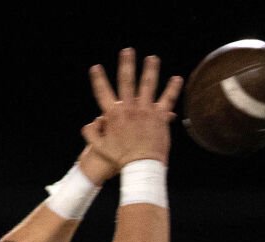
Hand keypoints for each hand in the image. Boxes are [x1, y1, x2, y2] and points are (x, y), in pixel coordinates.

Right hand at [84, 49, 181, 169]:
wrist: (140, 167)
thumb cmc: (120, 159)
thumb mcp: (100, 148)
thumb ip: (91, 134)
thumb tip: (87, 124)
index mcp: (113, 115)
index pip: (102, 92)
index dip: (98, 79)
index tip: (96, 68)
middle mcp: (129, 108)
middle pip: (126, 81)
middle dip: (126, 64)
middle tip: (128, 51)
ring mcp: (145, 111)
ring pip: (148, 84)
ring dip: (150, 69)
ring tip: (152, 58)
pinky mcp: (159, 116)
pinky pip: (167, 99)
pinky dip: (173, 88)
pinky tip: (177, 78)